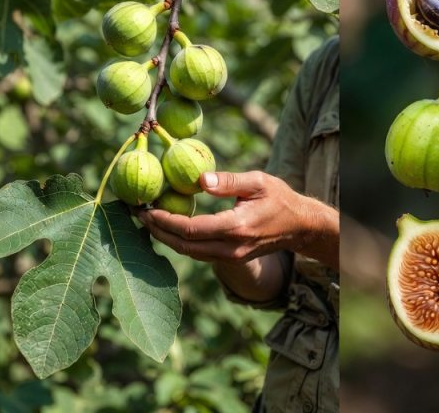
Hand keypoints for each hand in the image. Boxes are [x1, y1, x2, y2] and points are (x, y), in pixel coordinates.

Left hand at [137, 171, 335, 264]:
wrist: (299, 226)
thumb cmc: (280, 198)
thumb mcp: (259, 182)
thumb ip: (229, 181)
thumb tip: (199, 180)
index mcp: (236, 227)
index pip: (191, 229)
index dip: (165, 221)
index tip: (146, 208)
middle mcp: (231, 248)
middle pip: (183, 246)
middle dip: (157, 231)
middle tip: (138, 214)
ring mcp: (231, 257)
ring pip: (189, 253)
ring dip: (166, 238)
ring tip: (148, 220)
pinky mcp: (230, 258)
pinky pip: (198, 253)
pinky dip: (180, 242)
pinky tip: (170, 228)